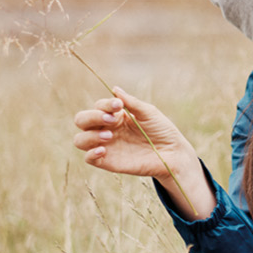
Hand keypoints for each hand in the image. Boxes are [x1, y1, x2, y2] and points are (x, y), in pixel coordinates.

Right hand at [74, 87, 193, 178]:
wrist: (172, 153)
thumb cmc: (162, 131)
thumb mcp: (148, 112)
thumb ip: (131, 102)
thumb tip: (114, 89)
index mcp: (114, 116)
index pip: (97, 106)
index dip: (104, 105)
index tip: (119, 106)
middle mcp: (106, 129)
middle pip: (81, 121)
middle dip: (92, 117)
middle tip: (112, 120)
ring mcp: (106, 146)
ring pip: (80, 140)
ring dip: (90, 135)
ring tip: (109, 136)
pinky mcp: (108, 162)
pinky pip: (88, 158)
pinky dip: (91, 153)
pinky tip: (104, 149)